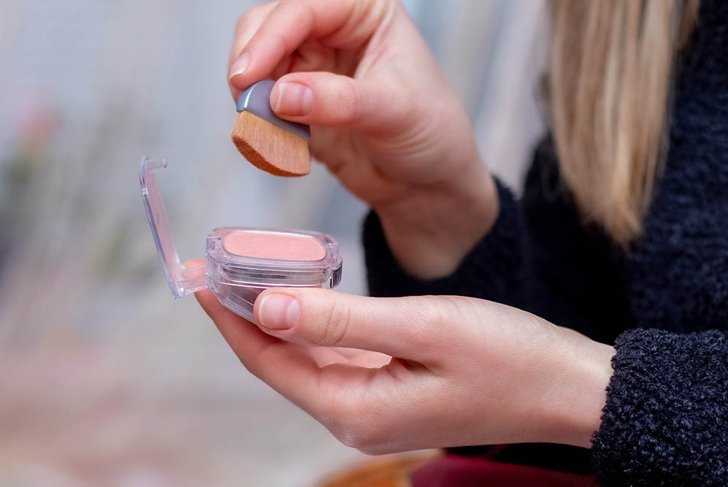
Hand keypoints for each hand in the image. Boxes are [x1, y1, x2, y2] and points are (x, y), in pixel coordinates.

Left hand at [196, 287, 614, 452]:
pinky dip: (312, 326)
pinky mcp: (391, 391)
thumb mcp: (423, 327)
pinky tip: (302, 298)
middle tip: (217, 265)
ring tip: (248, 273)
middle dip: (244, 314)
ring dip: (275, 318)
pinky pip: (335, 359)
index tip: (199, 274)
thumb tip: (266, 307)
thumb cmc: (508, 356)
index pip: (269, 360)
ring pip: (305, 359)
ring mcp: (374, 408)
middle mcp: (356, 416)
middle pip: (280, 362)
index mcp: (356, 408)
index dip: (229, 317)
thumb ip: (341, 319)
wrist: (566, 386)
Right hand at [228, 0, 497, 277]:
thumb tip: (282, 95)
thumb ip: (340, 101)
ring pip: (257, 65)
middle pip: (266, 27)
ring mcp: (312, 68)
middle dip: (252, 63)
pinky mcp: (298, 104)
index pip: (304, 9)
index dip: (270, 38)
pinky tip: (279, 146)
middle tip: (248, 103)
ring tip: (267, 130)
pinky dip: (259, 124)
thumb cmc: (431, 132)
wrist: (425, 183)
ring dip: (252, 97)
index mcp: (364, 12)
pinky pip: (262, 105)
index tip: (248, 75)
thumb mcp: (395, 112)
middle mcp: (334, 32)